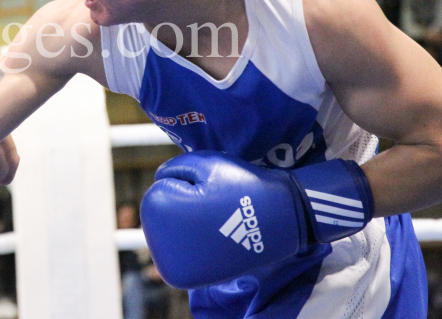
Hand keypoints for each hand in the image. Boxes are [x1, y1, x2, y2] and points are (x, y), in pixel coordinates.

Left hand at [140, 151, 372, 288]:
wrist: (282, 217)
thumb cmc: (242, 184)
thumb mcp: (204, 162)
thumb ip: (172, 168)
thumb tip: (160, 182)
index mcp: (159, 210)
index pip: (159, 191)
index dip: (186, 184)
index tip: (210, 190)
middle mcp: (160, 243)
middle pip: (162, 216)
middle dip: (184, 205)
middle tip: (216, 207)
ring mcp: (175, 265)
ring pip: (171, 235)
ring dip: (188, 226)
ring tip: (218, 222)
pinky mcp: (191, 278)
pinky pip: (183, 255)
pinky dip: (196, 245)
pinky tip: (217, 239)